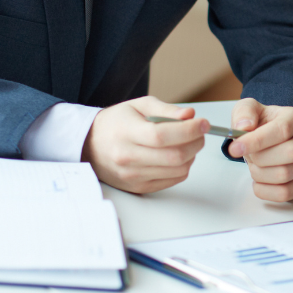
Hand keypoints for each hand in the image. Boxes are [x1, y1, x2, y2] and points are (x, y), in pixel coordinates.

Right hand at [83, 96, 207, 193]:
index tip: (202, 123)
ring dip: (191, 156)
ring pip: (177, 170)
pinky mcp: (138, 187)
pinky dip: (182, 168)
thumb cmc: (116, 123)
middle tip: (199, 133)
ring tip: (187, 143)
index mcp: (126, 133)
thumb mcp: (138, 106)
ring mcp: (133, 175)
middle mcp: (128, 157)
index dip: (189, 130)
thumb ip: (166, 109)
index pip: (163, 135)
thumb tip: (190, 115)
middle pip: (174, 156)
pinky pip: (172, 180)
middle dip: (196, 143)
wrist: (89, 145)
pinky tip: (176, 156)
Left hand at [224, 99, 292, 202]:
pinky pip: (286, 193)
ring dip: (259, 173)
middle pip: (290, 153)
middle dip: (260, 157)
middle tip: (248, 154)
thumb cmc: (262, 123)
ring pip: (285, 175)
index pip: (282, 130)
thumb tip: (244, 126)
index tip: (235, 148)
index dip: (257, 141)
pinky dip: (266, 191)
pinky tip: (258, 181)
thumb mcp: (249, 109)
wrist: (271, 138)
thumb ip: (244, 112)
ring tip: (254, 164)